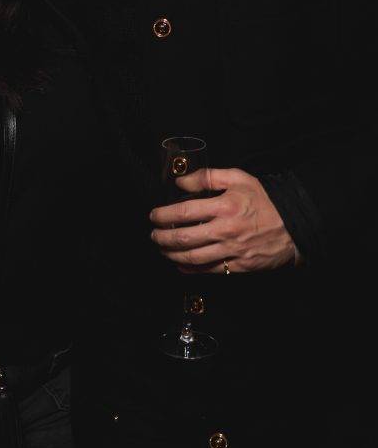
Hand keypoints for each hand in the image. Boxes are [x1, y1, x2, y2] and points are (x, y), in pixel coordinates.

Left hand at [150, 166, 298, 273]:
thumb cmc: (264, 200)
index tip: (154, 216)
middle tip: (153, 235)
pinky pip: (209, 271)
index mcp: (225, 207)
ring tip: (162, 249)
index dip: (163, 216)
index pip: (184, 212)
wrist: (294, 225)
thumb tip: (181, 182)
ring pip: (193, 258)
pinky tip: (180, 264)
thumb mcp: (239, 178)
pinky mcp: (239, 266)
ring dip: (171, 255)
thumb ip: (208, 177)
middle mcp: (226, 230)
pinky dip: (190, 269)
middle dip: (162, 238)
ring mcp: (232, 251)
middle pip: (184, 239)